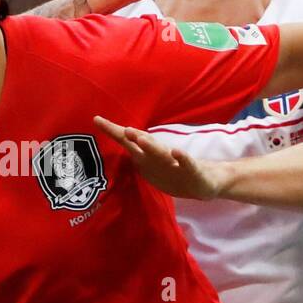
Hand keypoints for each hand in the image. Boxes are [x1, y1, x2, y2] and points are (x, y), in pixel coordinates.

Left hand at [94, 116, 221, 199]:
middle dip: (133, 136)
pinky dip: (181, 158)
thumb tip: (116, 142)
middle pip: (143, 143)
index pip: (127, 141)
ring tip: (140, 138)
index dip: (112, 131)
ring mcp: (177, 162)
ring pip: (162, 153)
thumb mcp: (152, 164)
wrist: (206, 183)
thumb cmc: (174, 170)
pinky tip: (176, 153)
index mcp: (148, 155)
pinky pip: (187, 164)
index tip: (96, 119)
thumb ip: (136, 153)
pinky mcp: (193, 171)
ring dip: (151, 145)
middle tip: (122, 129)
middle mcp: (160, 154)